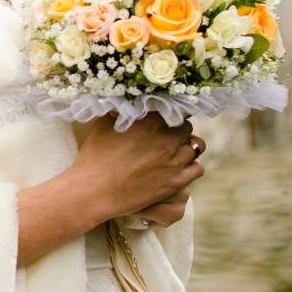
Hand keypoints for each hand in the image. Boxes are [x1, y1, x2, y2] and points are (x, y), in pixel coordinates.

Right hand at [72, 112, 205, 227]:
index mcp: (151, 119)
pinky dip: (191, 166)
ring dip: (185, 148)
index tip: (167, 120)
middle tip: (165, 139)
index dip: (172, 114)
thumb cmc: (94, 157)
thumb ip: (120, 110)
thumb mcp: (103, 124)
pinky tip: (178, 168)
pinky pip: (197, 168)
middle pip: (187, 127)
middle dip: (177, 132)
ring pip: (196, 146)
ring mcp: (173, 160)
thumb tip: (126, 101)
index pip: (177, 109)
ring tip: (173, 154)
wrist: (93, 191)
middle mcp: (167, 136)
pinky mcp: (176, 181)